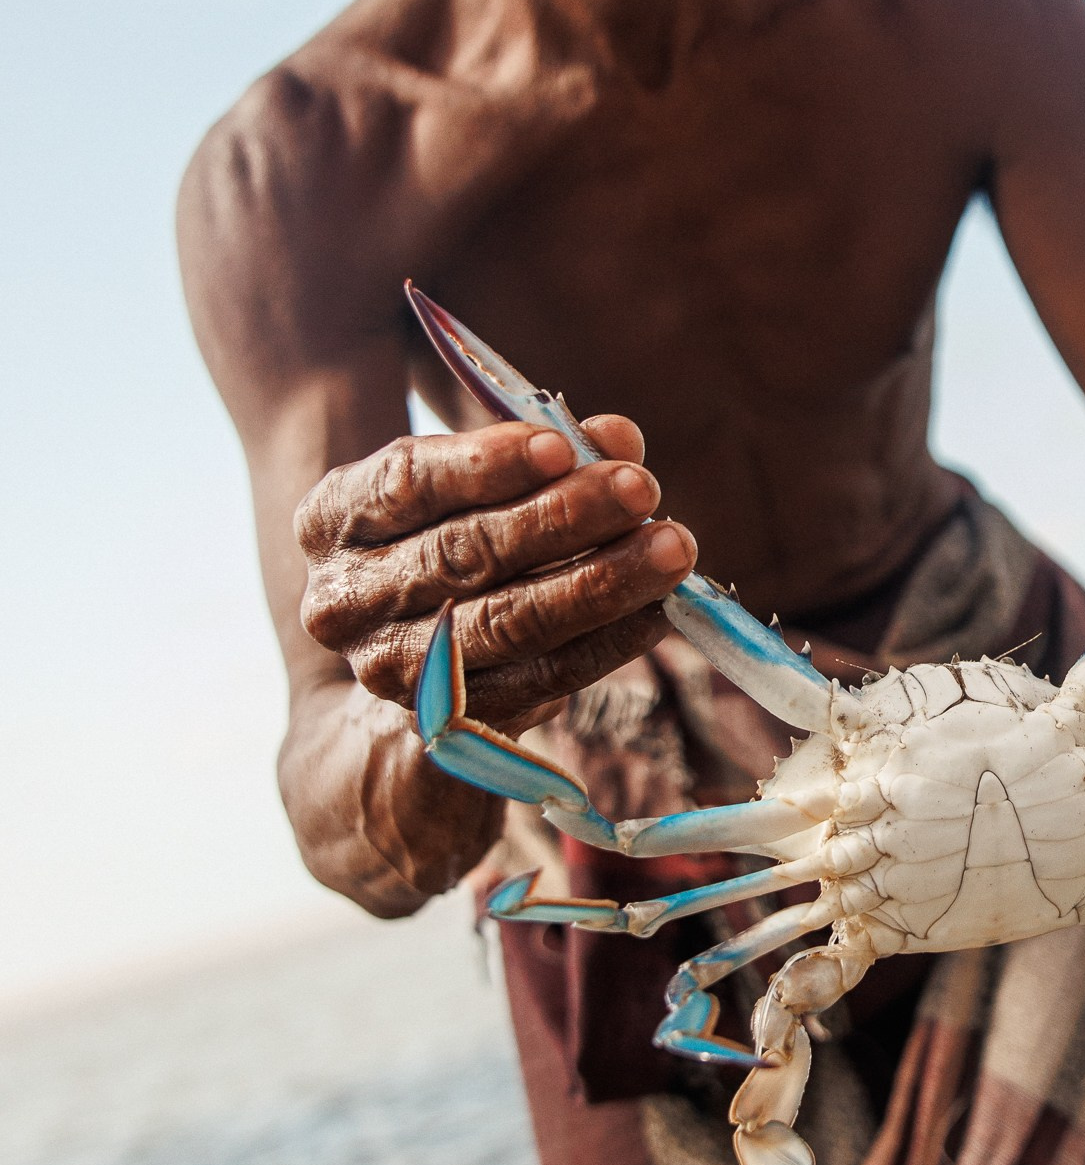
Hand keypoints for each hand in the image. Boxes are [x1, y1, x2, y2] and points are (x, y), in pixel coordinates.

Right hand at [295, 416, 697, 731]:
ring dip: (599, 583)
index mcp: (333, 520)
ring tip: (672, 549)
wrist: (398, 679)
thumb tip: (618, 438)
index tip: (562, 445)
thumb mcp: (469, 490)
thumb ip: (540, 456)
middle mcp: (345, 599)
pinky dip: (606, 645)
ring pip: (505, 622)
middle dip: (563, 518)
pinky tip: (656, 614)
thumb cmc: (444, 546)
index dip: (487, 465)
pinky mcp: (447, 726)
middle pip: (463, 553)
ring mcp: (390, 670)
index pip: (407, 483)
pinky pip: (538, 681)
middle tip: (643, 488)